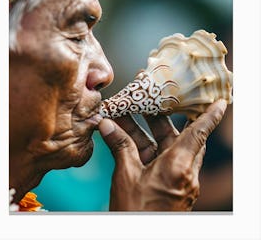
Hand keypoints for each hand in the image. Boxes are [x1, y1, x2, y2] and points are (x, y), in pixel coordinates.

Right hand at [98, 99, 226, 210]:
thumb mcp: (126, 176)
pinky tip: (128, 138)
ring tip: (128, 115)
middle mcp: (183, 172)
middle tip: (144, 101)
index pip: (199, 134)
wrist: (139, 237)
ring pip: (165, 147)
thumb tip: (107, 124)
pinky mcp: (169, 185)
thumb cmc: (136, 213)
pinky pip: (159, 159)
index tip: (220, 102)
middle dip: (158, 118)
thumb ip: (119, 146)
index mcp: (178, 166)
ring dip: (147, 132)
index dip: (210, 116)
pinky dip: (145, 147)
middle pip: (175, 135)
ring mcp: (177, 179)